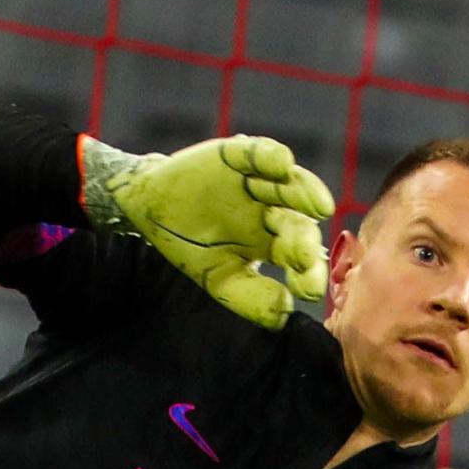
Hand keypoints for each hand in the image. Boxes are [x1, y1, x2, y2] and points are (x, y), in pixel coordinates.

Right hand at [84, 135, 334, 329]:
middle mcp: (273, 212)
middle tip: (306, 257)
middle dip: (303, 241)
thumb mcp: (217, 278)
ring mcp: (259, 183)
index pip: (299, 258)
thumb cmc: (189, 245)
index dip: (307, 273)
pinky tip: (281, 163)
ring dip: (304, 193)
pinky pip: (259, 153)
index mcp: (273, 243)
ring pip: (289, 186)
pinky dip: (271, 156)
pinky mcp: (239, 156)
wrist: (148, 207)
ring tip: (321, 206)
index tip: (310, 290)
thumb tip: (284, 314)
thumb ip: (250, 297)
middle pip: (297, 224)